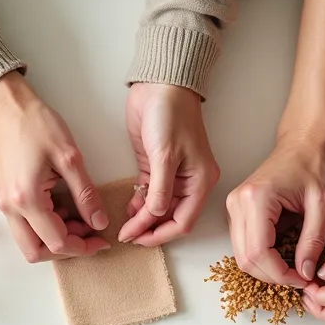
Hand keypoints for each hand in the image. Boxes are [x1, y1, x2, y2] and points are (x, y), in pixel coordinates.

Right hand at [0, 73, 109, 262]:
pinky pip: (25, 225)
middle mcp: (10, 208)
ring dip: (54, 238)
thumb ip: (86, 194)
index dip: (83, 246)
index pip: (57, 242)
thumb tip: (99, 222)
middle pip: (37, 252)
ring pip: (29, 242)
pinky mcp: (5, 197)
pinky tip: (64, 208)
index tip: (102, 239)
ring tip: (79, 219)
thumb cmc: (36, 124)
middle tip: (89, 235)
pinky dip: (45, 225)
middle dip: (65, 250)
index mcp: (27, 199)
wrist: (7, 106)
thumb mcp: (70, 157)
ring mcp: (5, 204)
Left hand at [119, 83, 218, 245]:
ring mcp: (172, 175)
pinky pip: (149, 194)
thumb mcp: (165, 155)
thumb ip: (160, 189)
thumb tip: (155, 216)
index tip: (138, 239)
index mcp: (200, 181)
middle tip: (126, 236)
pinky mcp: (155, 166)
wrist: (160, 85)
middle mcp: (189, 182)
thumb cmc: (171, 114)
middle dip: (150, 230)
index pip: (183, 221)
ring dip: (143, 219)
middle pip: (170, 217)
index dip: (160, 234)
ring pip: (158, 208)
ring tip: (124, 227)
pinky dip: (139, 205)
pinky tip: (128, 211)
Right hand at [224, 140, 324, 287]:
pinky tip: (283, 256)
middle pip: (246, 259)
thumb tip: (306, 272)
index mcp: (257, 199)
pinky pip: (245, 245)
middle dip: (273, 276)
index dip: (280, 274)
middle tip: (300, 278)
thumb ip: (313, 241)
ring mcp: (234, 207)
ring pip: (242, 256)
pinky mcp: (238, 210)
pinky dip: (263, 257)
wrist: (302, 142)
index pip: (259, 253)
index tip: (304, 279)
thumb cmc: (313, 165)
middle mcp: (238, 204)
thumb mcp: (322, 205)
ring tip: (294, 269)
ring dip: (267, 269)